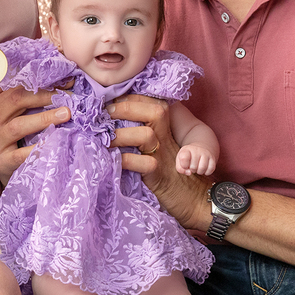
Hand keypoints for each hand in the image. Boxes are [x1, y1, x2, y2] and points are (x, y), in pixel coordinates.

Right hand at [0, 84, 70, 183]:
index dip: (43, 85)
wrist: (10, 172)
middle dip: (44, 97)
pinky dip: (37, 148)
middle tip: (68, 98)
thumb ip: (40, 102)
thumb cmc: (22, 141)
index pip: (19, 89)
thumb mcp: (26, 118)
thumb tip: (68, 83)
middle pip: (16, 101)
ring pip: (17, 126)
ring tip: (65, 115)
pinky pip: (20, 154)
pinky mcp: (0, 162)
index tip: (67, 85)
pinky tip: (54, 144)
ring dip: (43, 119)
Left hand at [108, 94, 209, 231]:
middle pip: (154, 111)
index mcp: (165, 126)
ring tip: (103, 141)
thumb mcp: (157, 144)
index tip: (107, 102)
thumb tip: (108, 120)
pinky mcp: (159, 174)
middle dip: (126, 108)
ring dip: (120, 135)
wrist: (191, 196)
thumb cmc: (167, 168)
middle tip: (103, 116)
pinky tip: (112, 160)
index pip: (149, 102)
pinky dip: (125, 160)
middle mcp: (166, 136)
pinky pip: (143, 163)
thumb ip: (140, 129)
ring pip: (146, 135)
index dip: (127, 98)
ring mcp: (164, 155)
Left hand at [176, 144, 215, 176]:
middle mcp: (197, 150)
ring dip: (199, 172)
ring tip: (198, 168)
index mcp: (186, 149)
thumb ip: (180, 168)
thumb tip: (189, 173)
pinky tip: (204, 168)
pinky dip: (207, 172)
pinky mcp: (212, 158)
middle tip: (192, 166)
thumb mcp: (180, 160)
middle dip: (192, 169)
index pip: (184, 159)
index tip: (185, 165)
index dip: (184, 165)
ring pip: (202, 168)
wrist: (202, 147)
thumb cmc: (189, 156)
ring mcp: (206, 153)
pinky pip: (211, 169)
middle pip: (193, 167)